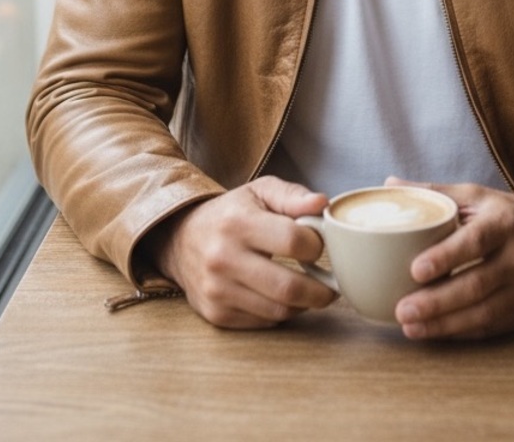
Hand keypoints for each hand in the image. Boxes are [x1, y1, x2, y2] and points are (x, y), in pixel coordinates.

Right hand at [144, 176, 337, 328]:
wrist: (181, 238)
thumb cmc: (231, 213)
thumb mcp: (260, 192)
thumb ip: (293, 196)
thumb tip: (322, 204)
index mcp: (238, 222)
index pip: (293, 242)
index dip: (316, 245)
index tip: (318, 245)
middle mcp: (223, 258)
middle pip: (288, 287)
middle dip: (321, 291)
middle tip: (331, 285)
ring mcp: (217, 290)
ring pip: (279, 310)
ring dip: (303, 304)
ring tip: (309, 289)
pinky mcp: (215, 313)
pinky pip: (264, 322)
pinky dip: (281, 312)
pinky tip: (281, 295)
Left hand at [389, 180, 513, 340]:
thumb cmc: (509, 215)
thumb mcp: (478, 195)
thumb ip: (436, 192)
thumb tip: (389, 184)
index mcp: (504, 223)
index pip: (475, 241)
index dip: (446, 257)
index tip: (415, 269)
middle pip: (477, 284)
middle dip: (437, 301)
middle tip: (402, 309)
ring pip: (483, 313)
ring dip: (444, 324)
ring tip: (409, 326)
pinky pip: (491, 328)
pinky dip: (460, 332)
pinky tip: (434, 332)